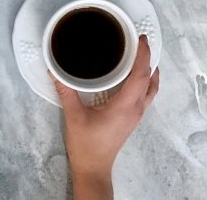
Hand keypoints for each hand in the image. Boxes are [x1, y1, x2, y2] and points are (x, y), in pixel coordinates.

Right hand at [51, 35, 158, 198]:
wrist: (94, 168)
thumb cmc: (86, 144)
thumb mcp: (73, 115)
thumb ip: (66, 91)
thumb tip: (56, 71)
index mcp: (125, 106)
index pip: (140, 75)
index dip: (144, 55)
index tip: (142, 39)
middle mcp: (135, 109)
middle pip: (150, 79)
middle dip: (148, 58)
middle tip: (141, 41)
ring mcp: (136, 115)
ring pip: (151, 89)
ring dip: (150, 71)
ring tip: (142, 56)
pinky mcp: (131, 118)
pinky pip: (145, 95)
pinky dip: (145, 82)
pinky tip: (134, 77)